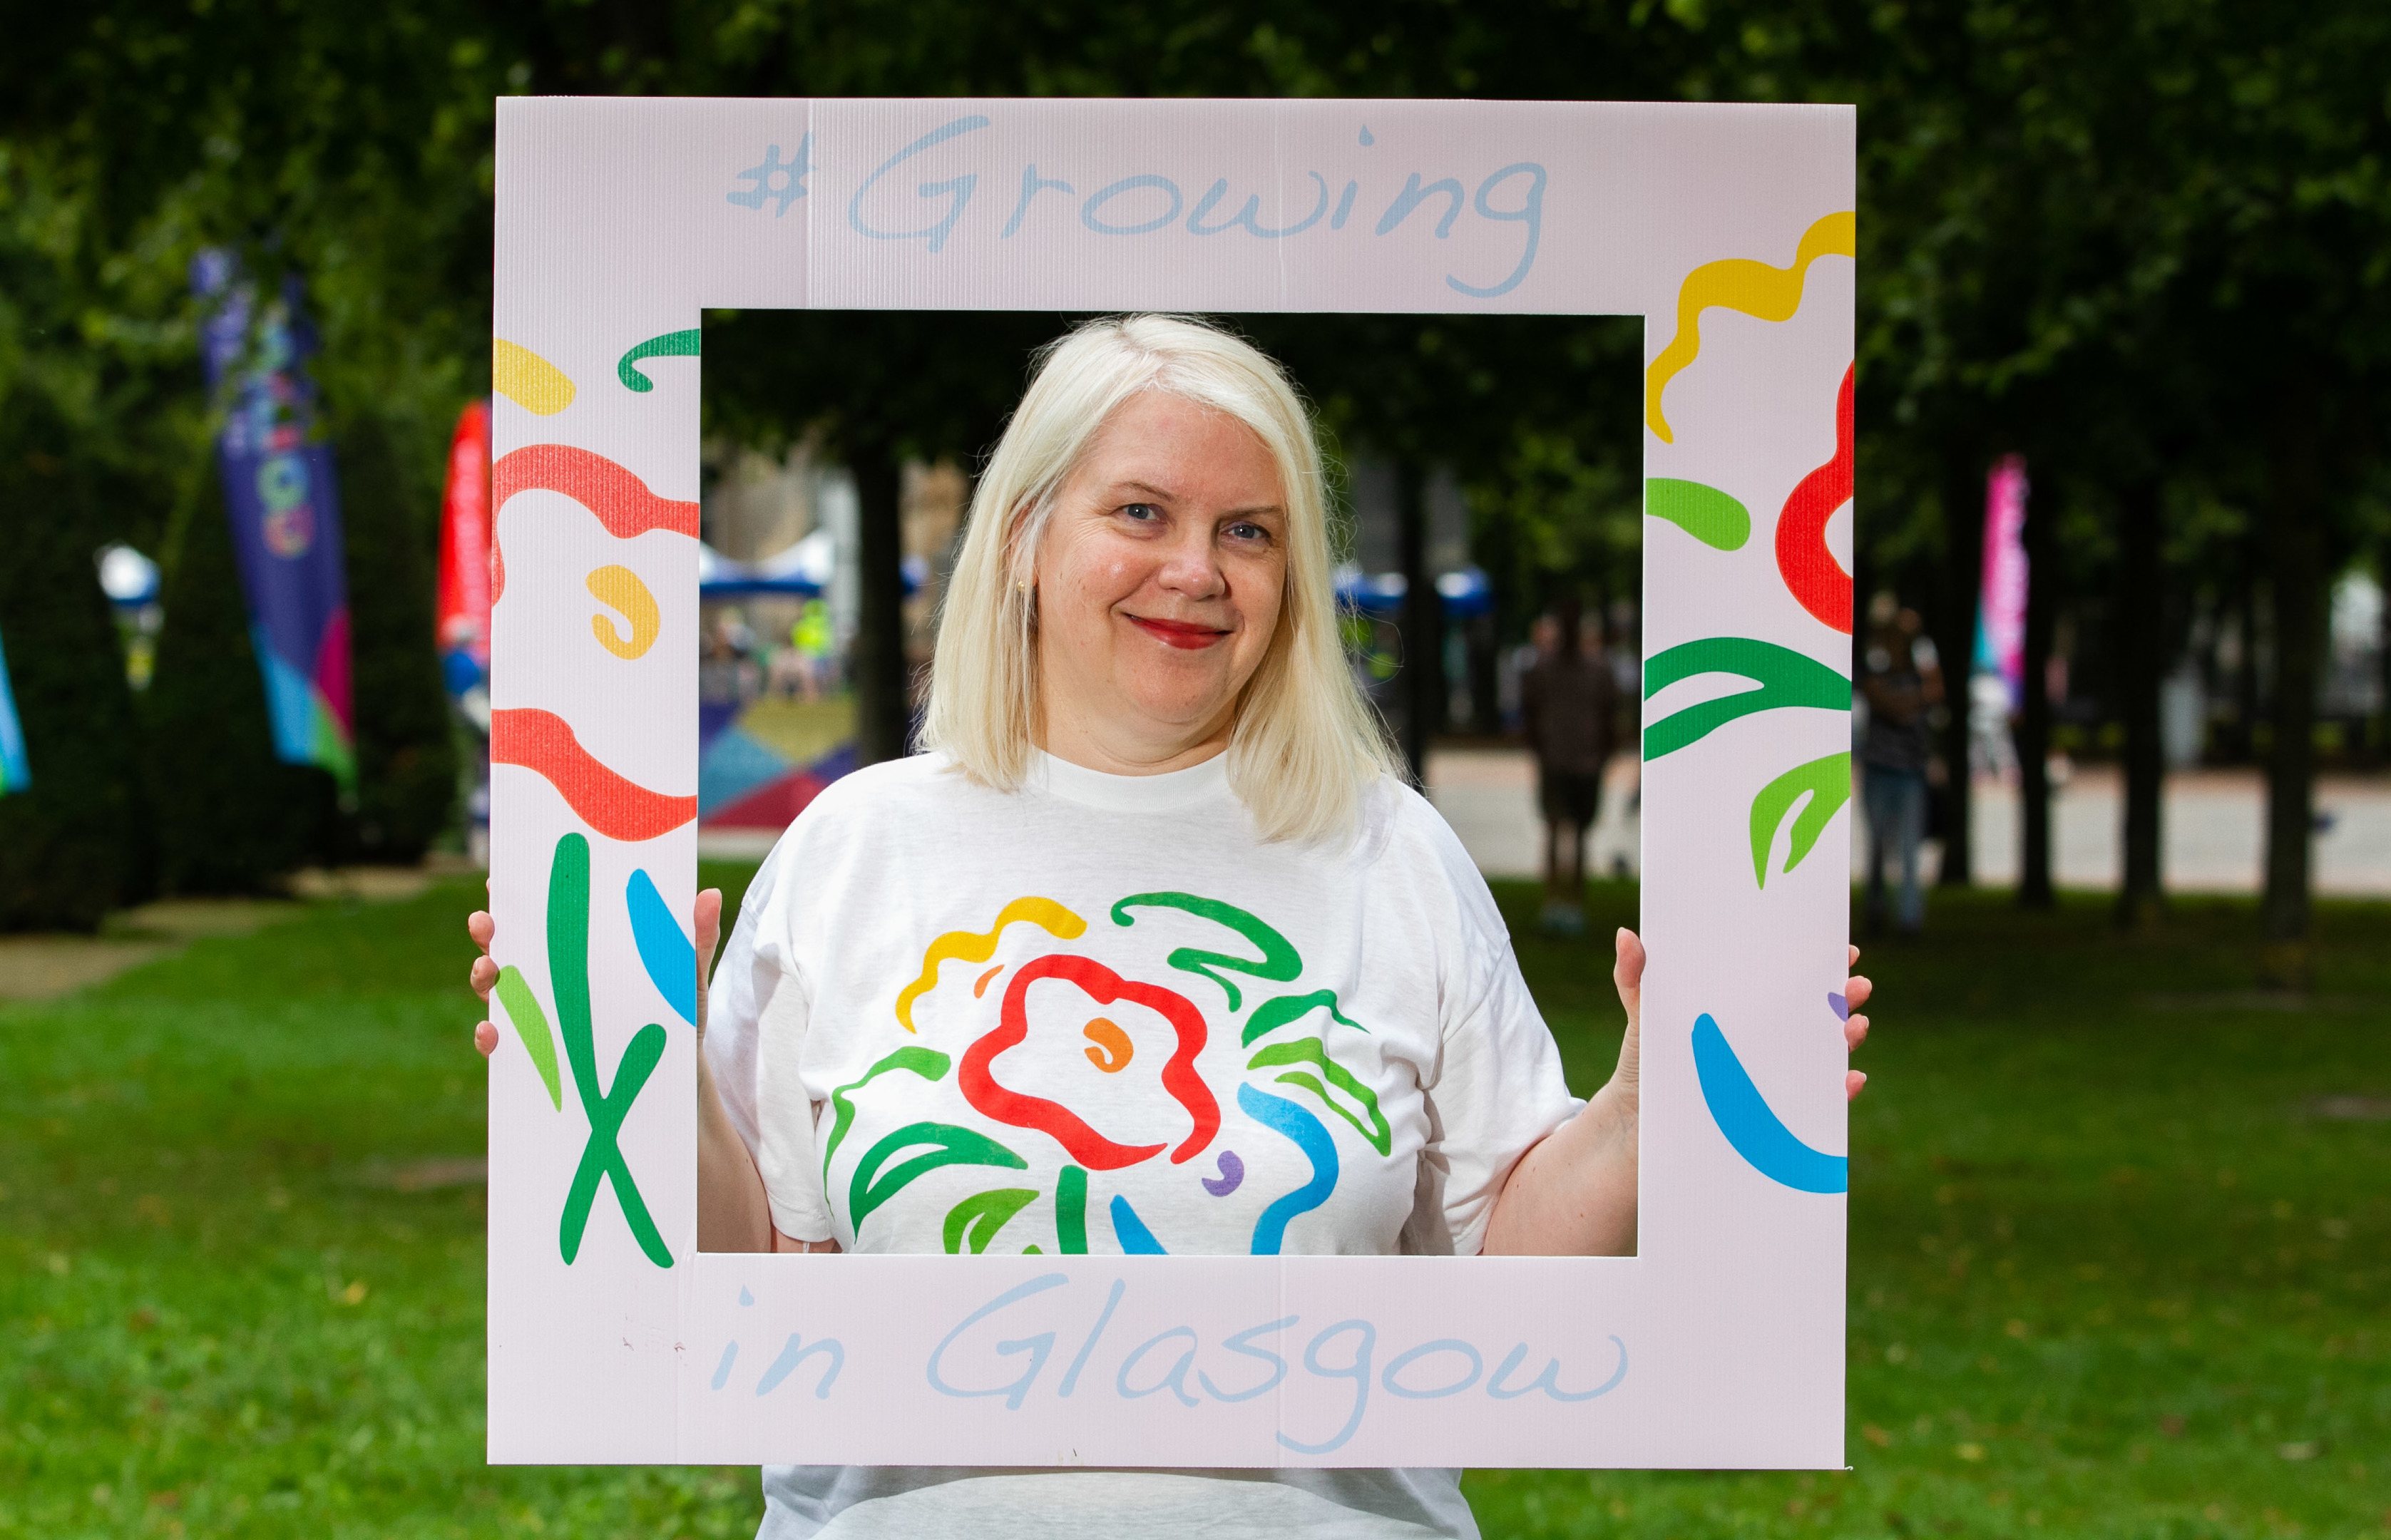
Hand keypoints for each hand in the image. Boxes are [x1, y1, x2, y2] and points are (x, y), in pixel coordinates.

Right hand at [470, 889, 724, 1056]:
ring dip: (483, 977)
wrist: (681, 1081)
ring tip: (489, 971)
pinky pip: (507, 1045)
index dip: (519, 898)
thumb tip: (711, 895)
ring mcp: (545, 1017)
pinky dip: (492, 1037)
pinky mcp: (542, 1056)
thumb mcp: (689, 979)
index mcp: (585, 951)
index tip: (501, 881)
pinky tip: (493, 1031)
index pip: (546, 917)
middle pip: (511, 947)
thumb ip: (695, 941)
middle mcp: (557, 980)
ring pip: (499, 991)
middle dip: (490, 932)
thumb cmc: (681, 1019)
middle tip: (485, 922)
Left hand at [1607, 931, 1871, 1101]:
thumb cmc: (1644, 1062)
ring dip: (1848, 1039)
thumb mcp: (1641, 1015)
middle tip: (1855, 985)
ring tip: (1853, 1026)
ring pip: (1824, 1054)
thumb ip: (1634, 977)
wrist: (1635, 1123)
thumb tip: (1626, 934)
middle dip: (1843, 997)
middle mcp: (1765, 1040)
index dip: (1820, 965)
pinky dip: (1839, 1092)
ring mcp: (1773, 1076)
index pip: (1789, 980)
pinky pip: (1816, 1103)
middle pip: (1816, 1013)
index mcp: (1743, 1009)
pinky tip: (1848, 1080)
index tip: (1843, 949)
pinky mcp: (1774, 1114)